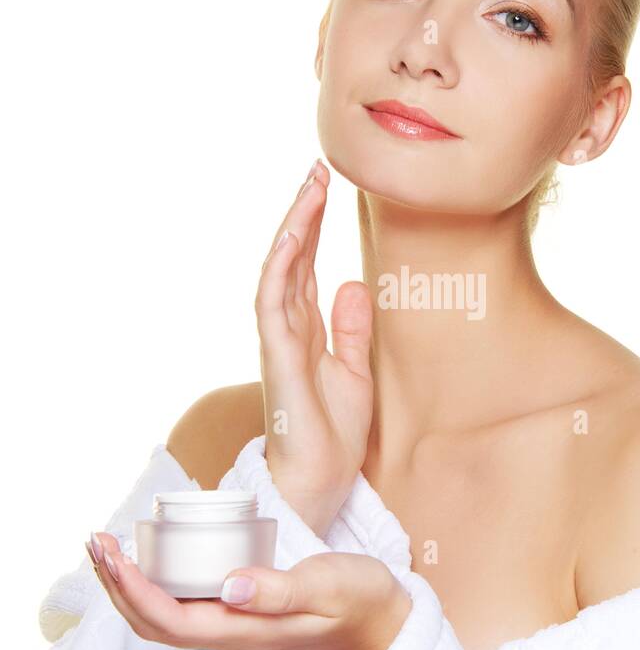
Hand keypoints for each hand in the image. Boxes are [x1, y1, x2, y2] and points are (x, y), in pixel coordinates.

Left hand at [85, 532, 411, 649]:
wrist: (380, 622)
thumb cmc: (355, 599)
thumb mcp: (325, 586)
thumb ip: (280, 590)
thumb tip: (230, 586)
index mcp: (240, 629)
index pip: (166, 618)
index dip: (130, 590)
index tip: (111, 553)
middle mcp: (227, 633)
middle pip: (151, 623)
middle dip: (116, 586)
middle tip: (94, 542)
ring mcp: (231, 625)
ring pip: (161, 616)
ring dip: (127, 585)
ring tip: (106, 548)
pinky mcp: (238, 612)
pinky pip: (180, 605)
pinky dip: (152, 583)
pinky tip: (150, 558)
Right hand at [256, 157, 374, 536]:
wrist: (320, 480)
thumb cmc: (333, 433)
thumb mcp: (356, 371)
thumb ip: (352, 329)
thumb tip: (355, 284)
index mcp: (306, 329)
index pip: (307, 266)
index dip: (315, 226)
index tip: (328, 188)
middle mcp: (287, 328)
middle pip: (291, 258)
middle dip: (303, 213)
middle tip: (318, 169)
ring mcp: (278, 340)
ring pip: (279, 271)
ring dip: (292, 229)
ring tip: (308, 190)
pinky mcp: (277, 357)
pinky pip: (272, 304)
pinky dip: (280, 269)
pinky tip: (291, 239)